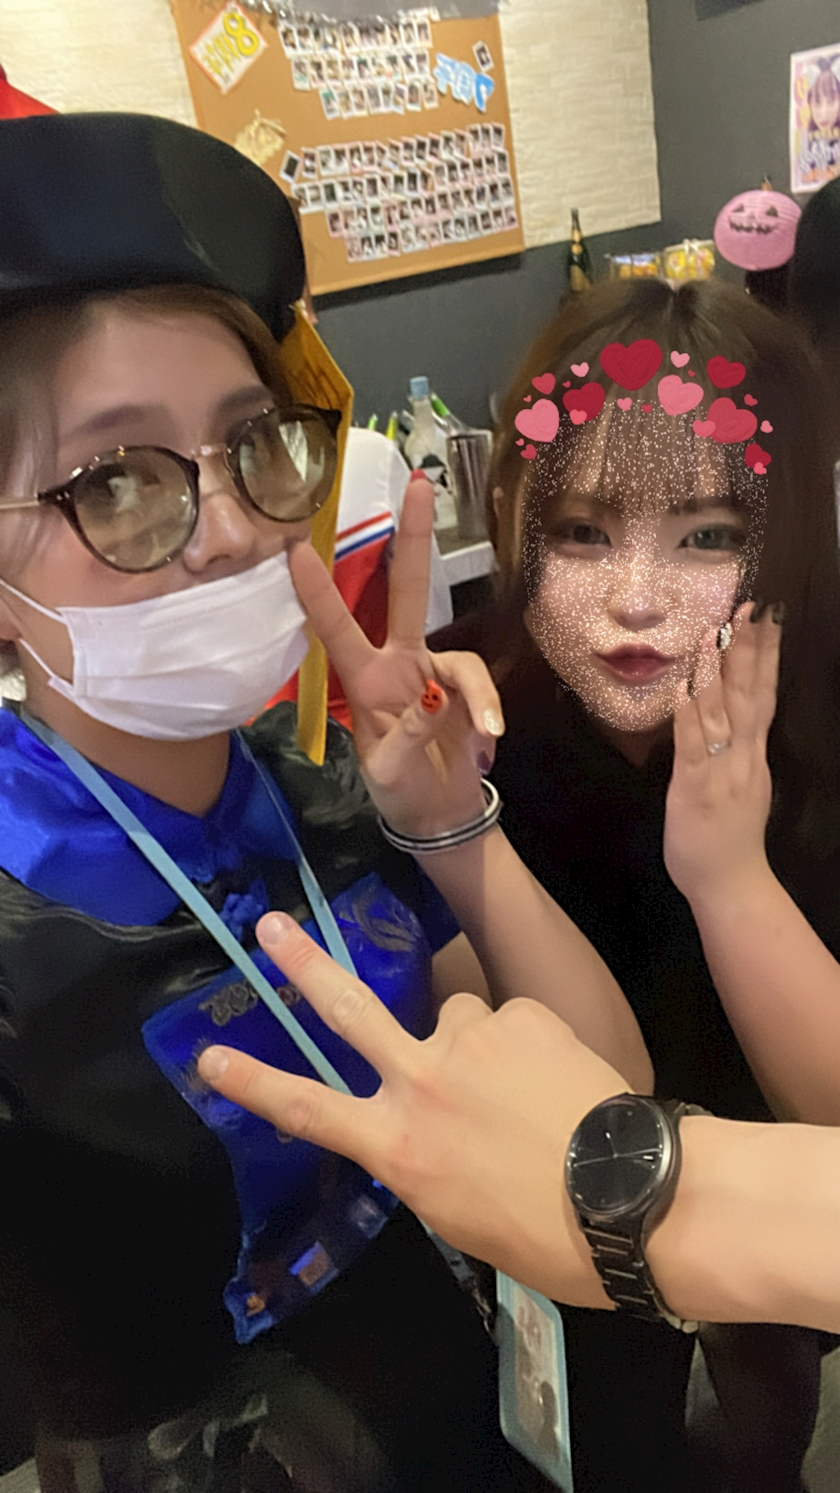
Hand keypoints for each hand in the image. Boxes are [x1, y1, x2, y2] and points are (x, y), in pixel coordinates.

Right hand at [198, 912, 623, 1305]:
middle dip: (304, 964)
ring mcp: (467, 1039)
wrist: (630, 1198)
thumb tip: (429, 1132)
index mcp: (397, 1145)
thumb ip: (426, 1161)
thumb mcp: (459, 1215)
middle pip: (348, 1011)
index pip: (305, 1109)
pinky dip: (530, 1043)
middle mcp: (419, 1081)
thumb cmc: (544, 1237)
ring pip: (458, 1017)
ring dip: (477, 1040)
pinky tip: (561, 1075)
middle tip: (273, 926)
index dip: (251, 1082)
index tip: (208, 1054)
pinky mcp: (518, 1014)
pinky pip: (512, 1021)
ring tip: (525, 1082)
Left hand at [289, 475, 502, 836]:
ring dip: (477, 697)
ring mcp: (434, 671)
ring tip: (485, 738)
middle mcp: (397, 662)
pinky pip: (480, 687)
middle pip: (406, 591)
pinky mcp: (466, 689)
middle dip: (412, 539)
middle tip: (417, 485)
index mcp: (362, 680)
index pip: (334, 627)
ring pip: (460, 659)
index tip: (296, 547)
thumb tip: (433, 698)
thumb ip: (406, 737)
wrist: (438, 816)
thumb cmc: (399, 792)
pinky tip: (485, 748)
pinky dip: (487, 714)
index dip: (317, 591)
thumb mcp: (388, 773)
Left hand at [664, 603, 780, 906]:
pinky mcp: (695, 790)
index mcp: (753, 755)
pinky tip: (684, 689)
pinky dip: (689, 717)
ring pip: (721, 714)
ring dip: (716, 672)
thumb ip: (735, 750)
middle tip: (750, 606)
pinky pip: (692, 748)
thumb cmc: (730, 838)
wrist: (731, 885)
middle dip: (749, 648)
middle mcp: (743, 757)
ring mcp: (720, 772)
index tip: (768, 617)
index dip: (766, 655)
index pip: (763, 694)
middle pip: (749, 693)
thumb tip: (725, 715)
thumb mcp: (741, 785)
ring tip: (714, 633)